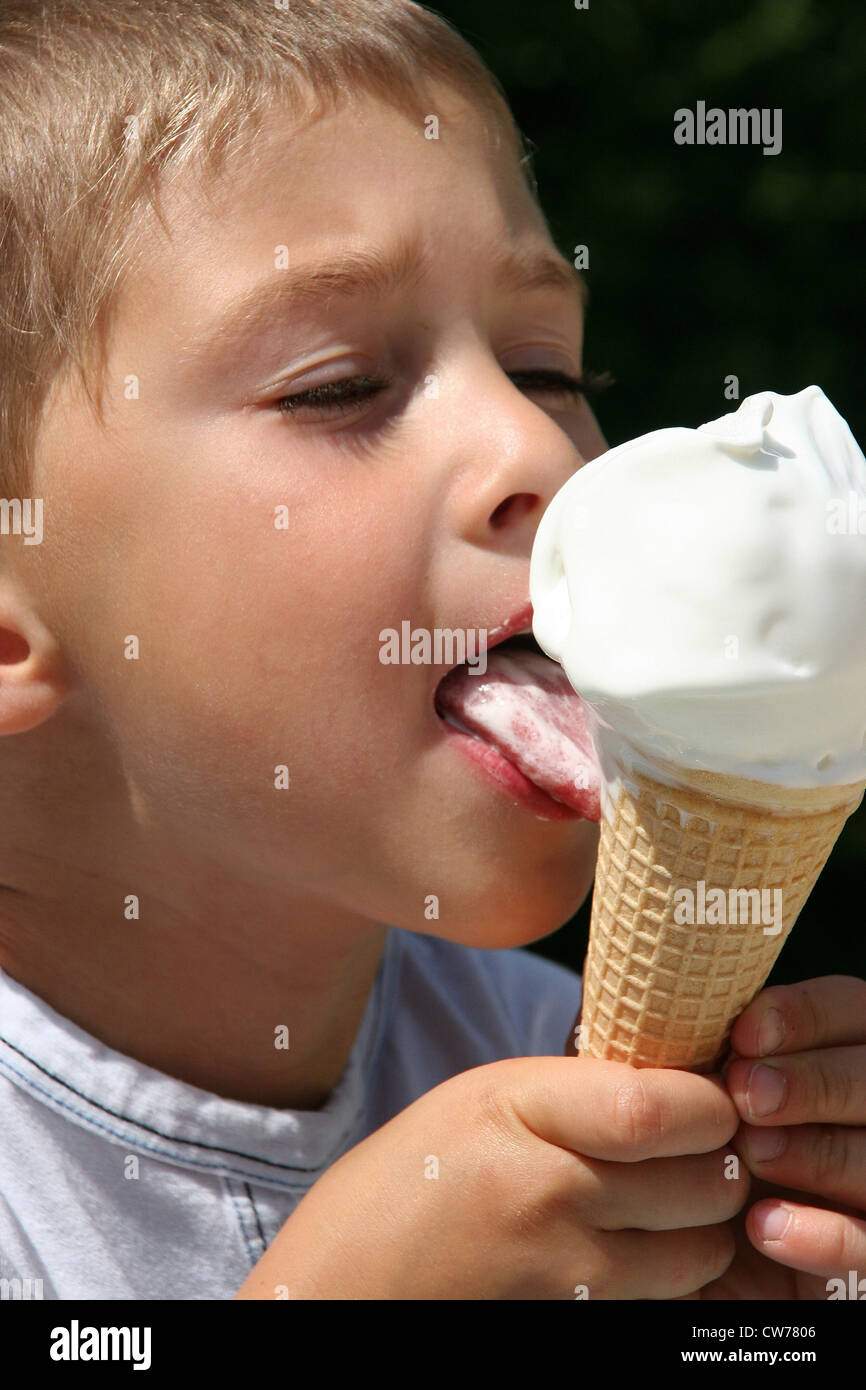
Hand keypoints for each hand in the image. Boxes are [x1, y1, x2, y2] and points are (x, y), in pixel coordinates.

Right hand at [235, 1055, 746, 1298]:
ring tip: (665, 1203)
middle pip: (701, 1183)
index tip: (706, 1097)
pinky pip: (663, 1302)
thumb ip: (579, 1088)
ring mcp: (562, 1277)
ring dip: (702, 1227)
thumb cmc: (406, 1183)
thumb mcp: (482, 1098)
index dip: (709, 1103)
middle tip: (700, 1150)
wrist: (337, 1294)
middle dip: (720, 1164)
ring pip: (698, 1254)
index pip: (659, 1108)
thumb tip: (684, 1075)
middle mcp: (544, 1196)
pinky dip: (669, 1278)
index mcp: (516, 1113)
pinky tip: (630, 1250)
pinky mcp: (576, 1328)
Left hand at [694, 975, 865, 1299]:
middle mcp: (865, 1112)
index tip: (742, 1033)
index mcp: (838, 1053)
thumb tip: (667, 1012)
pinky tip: (765, 1225)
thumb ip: (707, 1054)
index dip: (805, 1016)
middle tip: (748, 1094)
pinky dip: (823, 1234)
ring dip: (817, 1152)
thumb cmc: (692, 1148)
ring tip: (750, 1153)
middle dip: (813, 1081)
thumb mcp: (699, 1094)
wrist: (694, 1251)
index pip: (849, 1010)